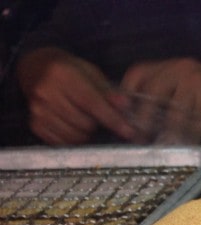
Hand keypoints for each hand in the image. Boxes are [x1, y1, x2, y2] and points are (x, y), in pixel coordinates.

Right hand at [17, 47, 137, 144]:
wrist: (37, 69)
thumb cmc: (70, 72)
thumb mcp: (91, 73)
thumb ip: (108, 91)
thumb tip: (125, 105)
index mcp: (62, 75)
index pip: (93, 103)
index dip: (113, 119)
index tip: (129, 132)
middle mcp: (46, 92)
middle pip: (85, 124)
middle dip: (97, 123)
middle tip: (95, 115)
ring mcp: (38, 109)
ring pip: (75, 136)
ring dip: (86, 132)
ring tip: (83, 118)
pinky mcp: (35, 124)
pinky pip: (63, 142)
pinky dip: (73, 138)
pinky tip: (72, 125)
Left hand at [120, 58, 200, 142]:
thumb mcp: (192, 87)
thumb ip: (169, 94)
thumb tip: (141, 117)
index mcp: (175, 65)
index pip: (139, 72)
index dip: (127, 93)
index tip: (123, 114)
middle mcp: (184, 70)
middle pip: (152, 93)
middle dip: (144, 119)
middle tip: (140, 138)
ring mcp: (198, 85)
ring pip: (173, 114)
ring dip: (166, 135)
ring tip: (161, 147)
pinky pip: (193, 127)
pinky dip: (188, 140)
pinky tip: (186, 147)